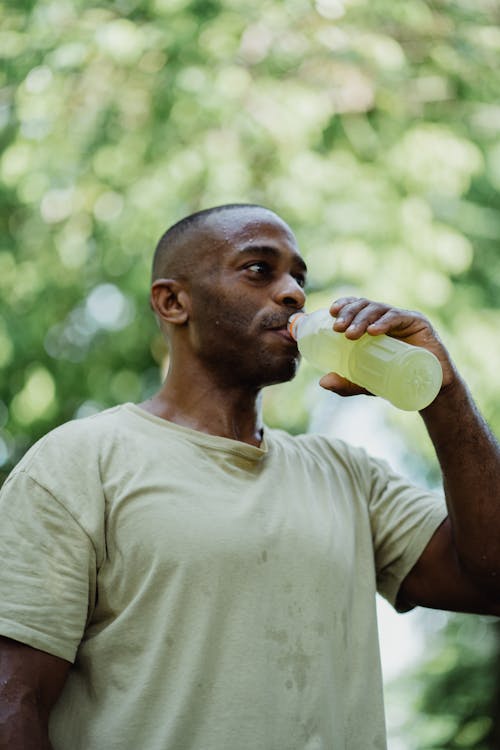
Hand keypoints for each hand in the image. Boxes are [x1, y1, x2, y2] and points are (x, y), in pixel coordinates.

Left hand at [318, 296, 455, 395]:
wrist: (428, 390)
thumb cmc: (396, 380)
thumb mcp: (367, 382)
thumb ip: (346, 382)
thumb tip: (323, 382)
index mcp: (373, 324)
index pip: (357, 307)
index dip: (344, 305)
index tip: (332, 312)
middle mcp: (386, 318)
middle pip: (365, 305)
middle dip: (349, 313)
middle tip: (337, 328)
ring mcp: (403, 319)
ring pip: (379, 310)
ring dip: (362, 319)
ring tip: (350, 334)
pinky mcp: (418, 323)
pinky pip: (399, 318)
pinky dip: (385, 322)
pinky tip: (374, 331)